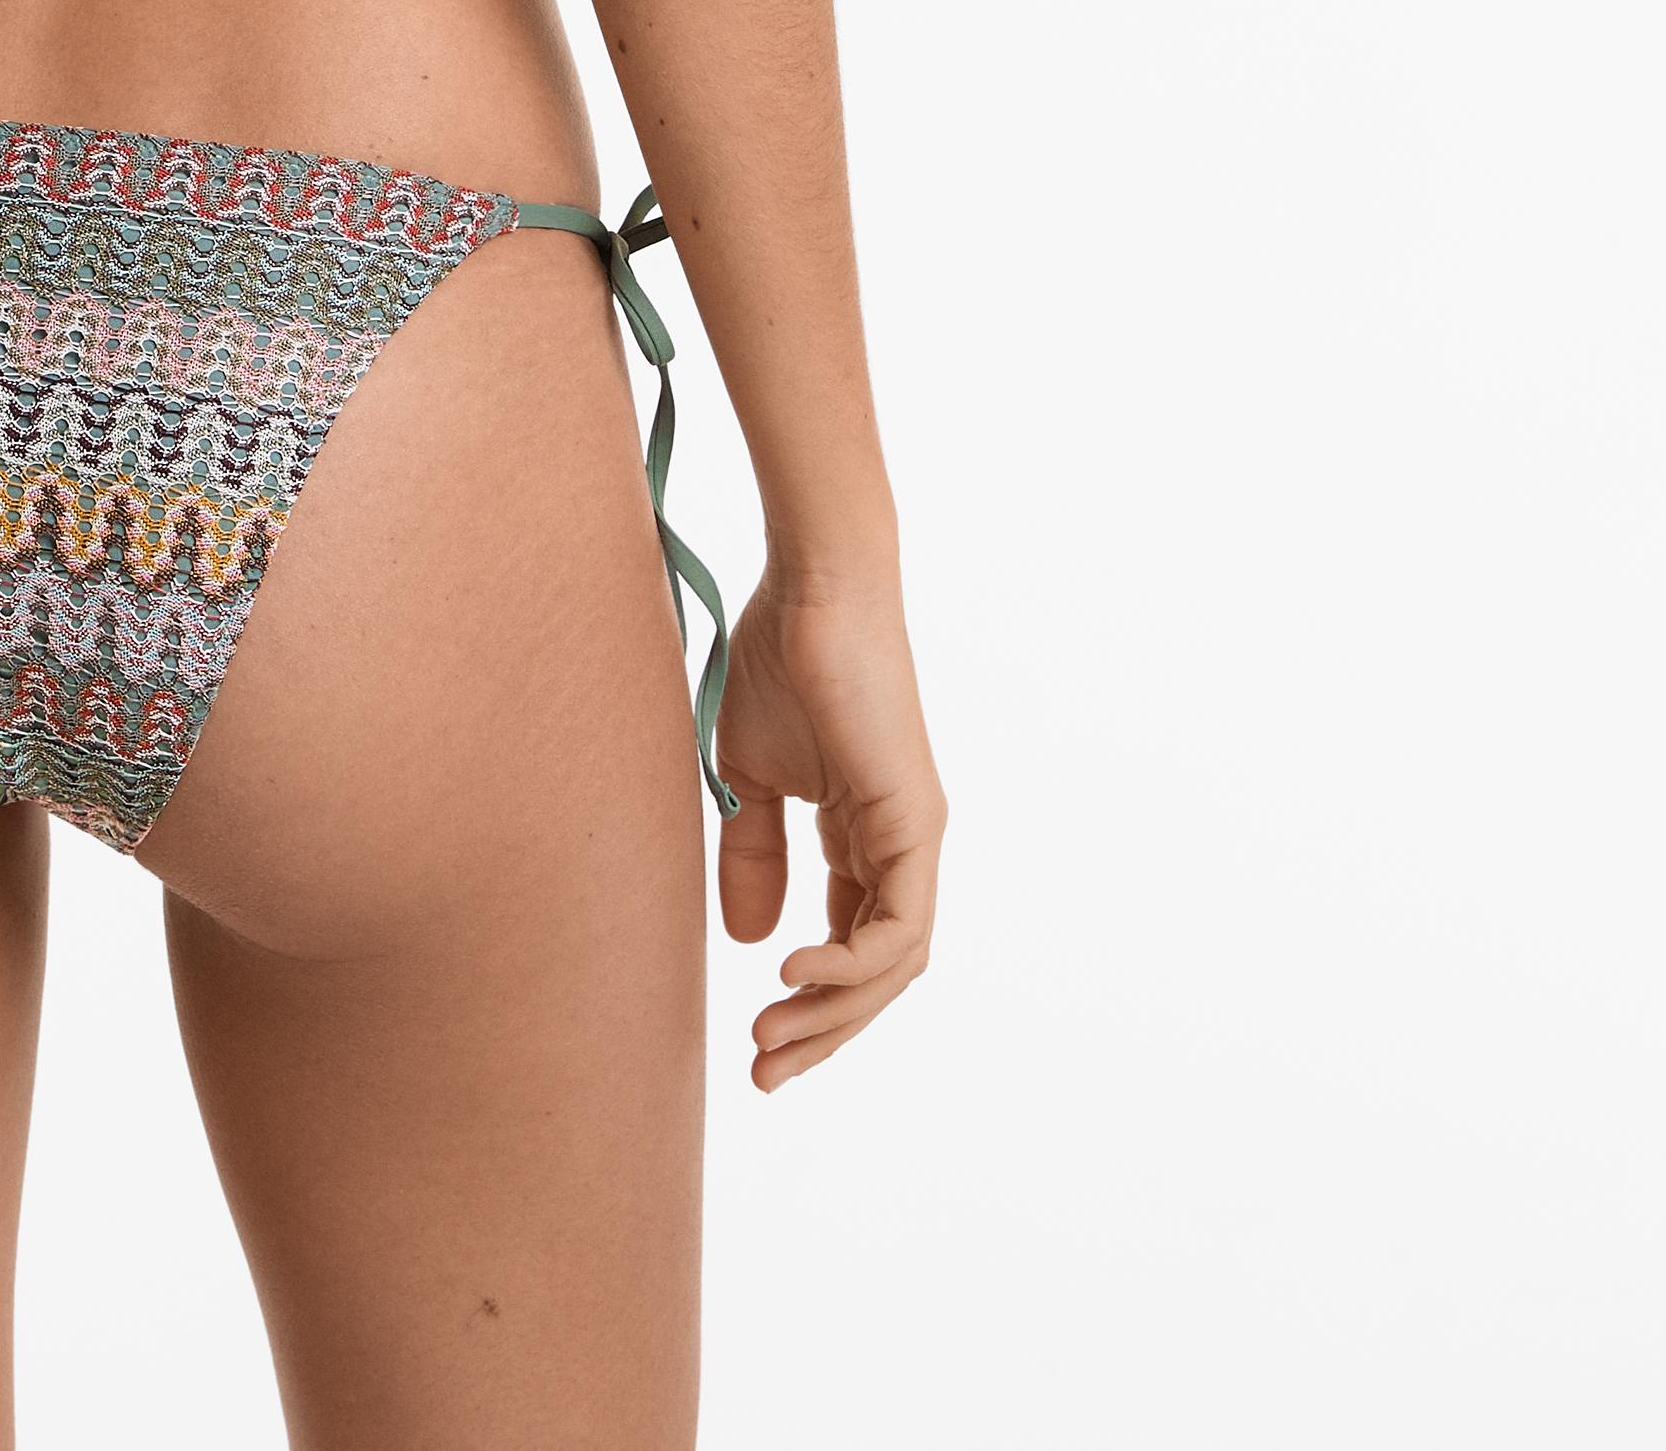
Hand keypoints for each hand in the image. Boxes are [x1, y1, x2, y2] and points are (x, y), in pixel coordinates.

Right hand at [713, 568, 944, 1091]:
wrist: (813, 588)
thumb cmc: (780, 659)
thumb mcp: (749, 774)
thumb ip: (755, 854)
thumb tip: (753, 943)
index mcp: (860, 835)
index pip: (849, 944)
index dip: (808, 1002)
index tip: (752, 1044)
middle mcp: (899, 846)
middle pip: (877, 974)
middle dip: (822, 1032)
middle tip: (765, 1076)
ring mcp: (914, 837)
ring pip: (893, 965)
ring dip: (833, 1014)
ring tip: (772, 1038)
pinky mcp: (916, 823)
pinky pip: (900, 925)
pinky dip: (852, 964)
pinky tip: (797, 976)